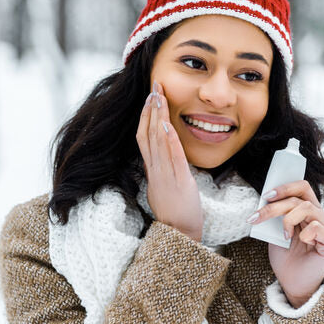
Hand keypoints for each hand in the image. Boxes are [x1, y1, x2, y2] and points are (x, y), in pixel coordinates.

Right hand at [136, 80, 203, 241]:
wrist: (179, 236)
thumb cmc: (175, 214)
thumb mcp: (165, 189)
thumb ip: (161, 172)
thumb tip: (160, 158)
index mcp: (152, 171)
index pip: (144, 138)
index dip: (145, 116)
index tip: (149, 97)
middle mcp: (156, 171)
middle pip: (148, 134)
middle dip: (151, 109)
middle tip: (154, 86)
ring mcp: (166, 177)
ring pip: (158, 142)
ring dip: (158, 118)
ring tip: (159, 96)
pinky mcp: (179, 183)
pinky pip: (173, 159)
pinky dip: (170, 141)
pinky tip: (168, 125)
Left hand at [248, 180, 323, 306]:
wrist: (293, 284)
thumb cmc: (287, 259)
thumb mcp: (276, 233)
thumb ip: (276, 216)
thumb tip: (266, 199)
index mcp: (308, 211)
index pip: (302, 187)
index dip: (285, 187)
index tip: (266, 195)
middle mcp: (320, 216)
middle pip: (301, 197)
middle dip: (276, 205)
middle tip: (258, 216)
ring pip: (307, 208)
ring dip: (288, 219)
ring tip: (284, 235)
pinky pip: (318, 227)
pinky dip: (305, 233)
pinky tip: (301, 242)